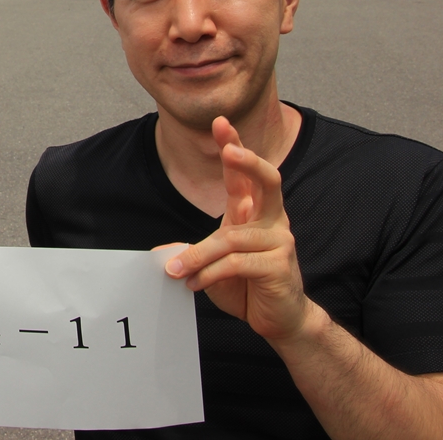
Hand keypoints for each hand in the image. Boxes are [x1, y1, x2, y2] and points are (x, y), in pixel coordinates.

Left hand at [162, 117, 309, 342]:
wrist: (280, 321)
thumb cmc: (247, 287)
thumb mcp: (213, 265)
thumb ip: (193, 252)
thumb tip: (162, 252)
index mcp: (254, 213)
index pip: (244, 175)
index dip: (234, 147)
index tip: (220, 122)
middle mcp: (271, 220)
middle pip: (267, 181)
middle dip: (248, 162)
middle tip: (230, 150)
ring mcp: (279, 241)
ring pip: (231, 237)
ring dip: (198, 255)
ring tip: (177, 272)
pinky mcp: (279, 266)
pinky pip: (236, 263)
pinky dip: (210, 273)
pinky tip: (196, 284)